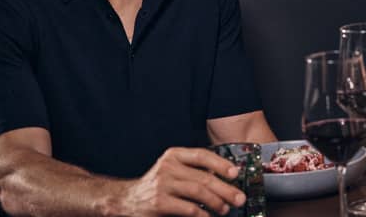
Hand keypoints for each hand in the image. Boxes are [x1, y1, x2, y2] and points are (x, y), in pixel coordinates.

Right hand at [120, 147, 245, 215]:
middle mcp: (168, 167)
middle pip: (204, 177)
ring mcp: (163, 185)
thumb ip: (193, 170)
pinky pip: (189, 208)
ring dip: (217, 202)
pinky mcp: (160, 203)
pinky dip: (203, 214)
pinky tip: (208, 216)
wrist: (127, 200)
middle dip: (226, 189)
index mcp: (174, 155)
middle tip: (239, 198)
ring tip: (225, 209)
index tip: (235, 173)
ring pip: (199, 192)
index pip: (202, 155)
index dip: (221, 164)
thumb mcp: (172, 170)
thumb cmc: (156, 186)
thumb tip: (224, 177)